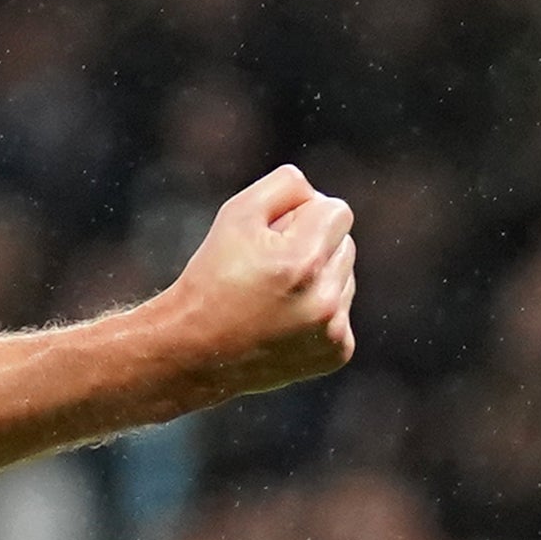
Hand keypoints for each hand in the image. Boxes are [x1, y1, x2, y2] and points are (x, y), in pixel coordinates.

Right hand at [158, 164, 356, 397]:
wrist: (195, 351)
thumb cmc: (212, 277)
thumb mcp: (237, 214)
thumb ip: (285, 186)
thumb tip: (317, 196)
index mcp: (303, 261)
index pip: (338, 211)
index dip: (305, 214)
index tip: (278, 232)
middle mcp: (324, 300)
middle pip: (345, 243)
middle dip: (314, 245)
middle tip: (272, 265)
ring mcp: (332, 331)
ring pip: (345, 278)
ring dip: (319, 278)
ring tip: (276, 294)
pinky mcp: (336, 353)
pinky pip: (342, 312)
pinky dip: (320, 311)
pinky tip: (284, 320)